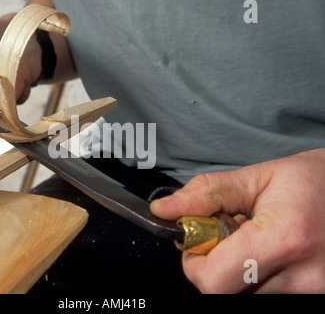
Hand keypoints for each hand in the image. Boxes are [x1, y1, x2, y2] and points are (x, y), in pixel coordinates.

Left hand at [150, 149, 324, 292]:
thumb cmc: (312, 181)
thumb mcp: (256, 177)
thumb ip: (205, 194)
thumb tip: (164, 210)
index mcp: (286, 238)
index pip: (213, 281)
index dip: (194, 263)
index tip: (198, 241)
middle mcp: (304, 277)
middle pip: (226, 292)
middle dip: (215, 265)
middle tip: (230, 236)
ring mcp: (314, 293)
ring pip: (245, 295)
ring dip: (237, 270)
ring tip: (256, 242)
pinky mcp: (317, 296)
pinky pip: (266, 294)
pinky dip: (256, 277)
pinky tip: (269, 255)